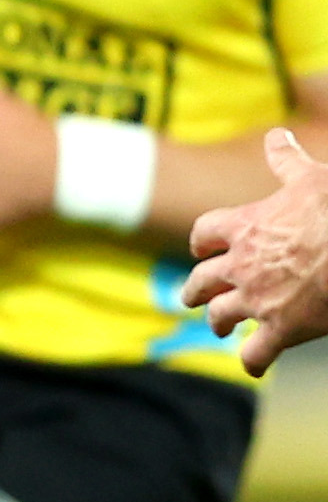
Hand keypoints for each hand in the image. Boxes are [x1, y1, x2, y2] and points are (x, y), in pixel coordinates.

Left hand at [185, 129, 327, 374]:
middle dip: (195, 289)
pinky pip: (256, 354)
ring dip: (218, 322)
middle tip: (191, 296)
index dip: (201, 241)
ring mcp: (258, 300)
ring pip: (220, 316)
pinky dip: (253, 361)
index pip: (205, 233)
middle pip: (201, 280)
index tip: (201, 247)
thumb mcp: (310, 177)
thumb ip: (286, 160)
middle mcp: (242, 265)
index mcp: (244, 226)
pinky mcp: (282, 330)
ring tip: (220, 328)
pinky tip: (254, 365)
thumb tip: (276, 135)